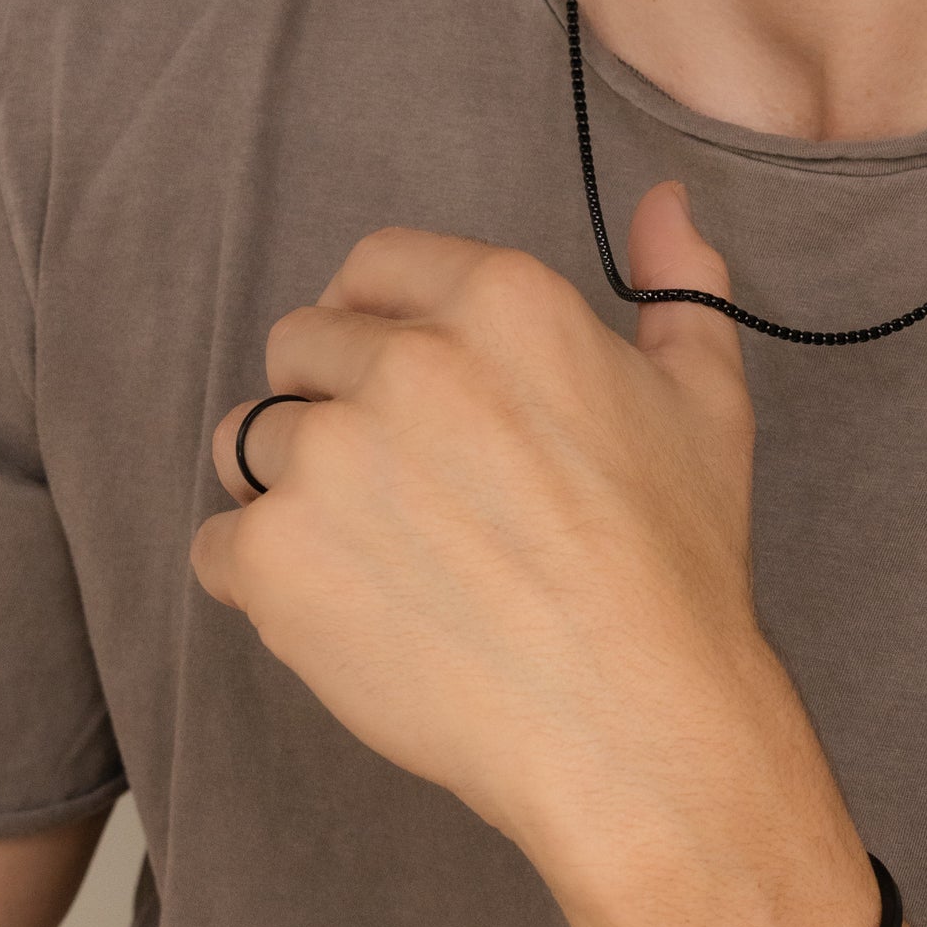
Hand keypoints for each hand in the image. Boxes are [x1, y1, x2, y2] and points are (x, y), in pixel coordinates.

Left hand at [189, 181, 783, 899]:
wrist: (637, 724)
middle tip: (407, 487)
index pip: (373, 266)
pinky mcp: (277, 559)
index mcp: (503, 303)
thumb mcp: (707, 401)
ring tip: (379, 554)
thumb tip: (662, 201)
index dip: (379, 322)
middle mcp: (405, 361)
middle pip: (300, 345)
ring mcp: (330, 459)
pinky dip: (266, 582)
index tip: (403, 380)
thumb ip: (679, 283)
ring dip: (295, 488)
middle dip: (335, 402)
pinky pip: (219, 545)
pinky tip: (354, 613)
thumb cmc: (676, 567)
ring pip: (248, 441)